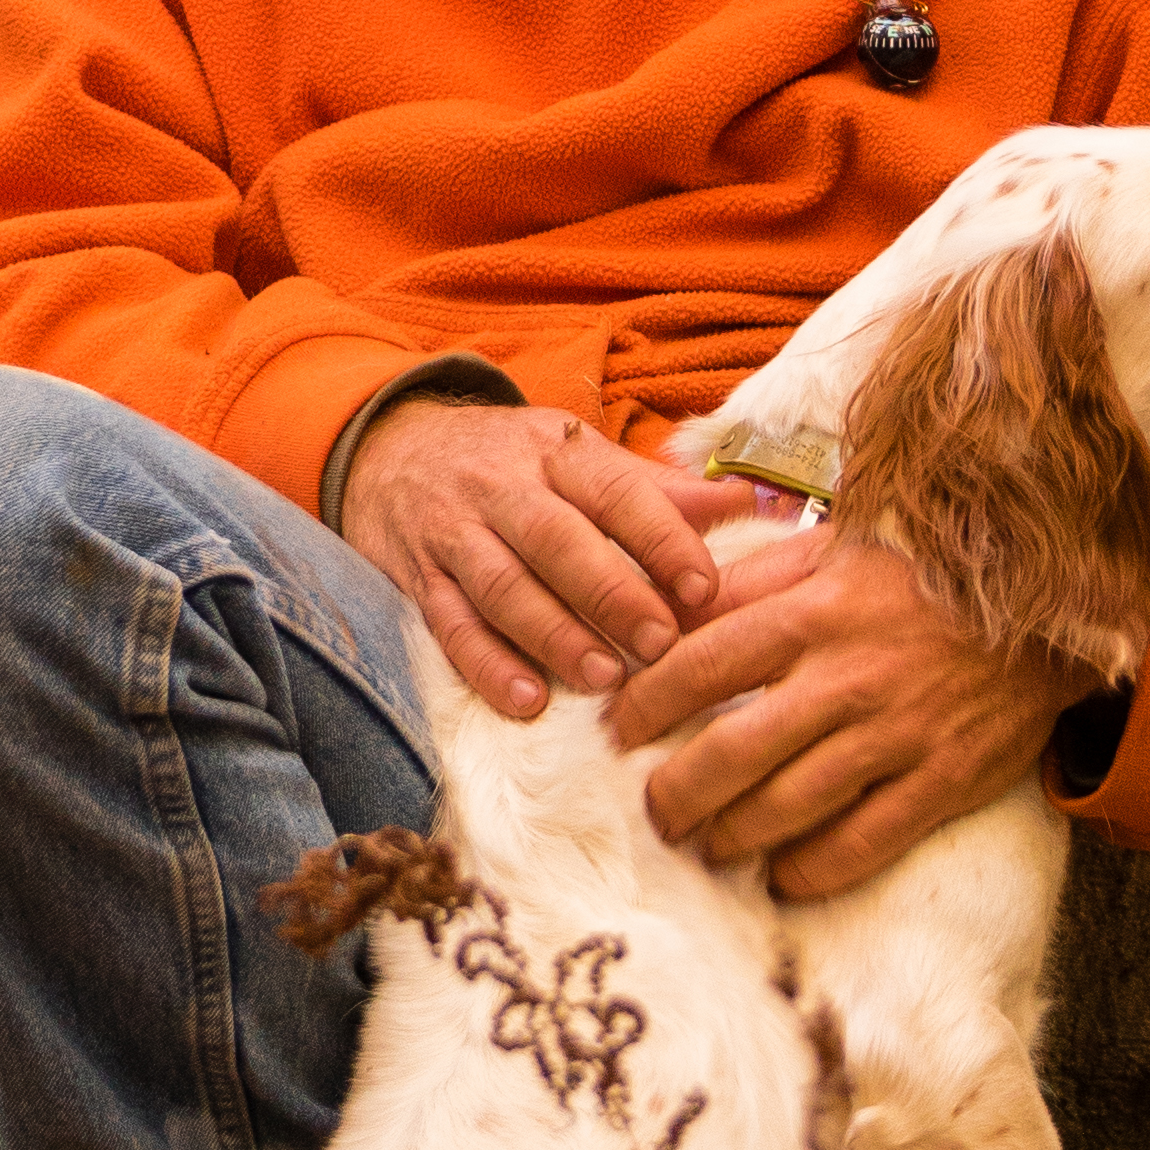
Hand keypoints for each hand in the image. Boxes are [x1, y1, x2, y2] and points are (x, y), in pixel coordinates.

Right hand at [338, 398, 724, 722]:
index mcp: (557, 451)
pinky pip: (449, 626)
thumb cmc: (513, 462)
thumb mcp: (580, 455)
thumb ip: (661, 490)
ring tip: (604, 678)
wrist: (394, 449)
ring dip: (555, 635)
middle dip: (612, 594)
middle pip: (557, 540)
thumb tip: (754, 503)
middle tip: (660, 644)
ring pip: (504, 586)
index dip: (661, 539)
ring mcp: (454, 532)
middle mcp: (502, 486)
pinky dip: (487, 666)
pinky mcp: (419, 578)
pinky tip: (527, 701)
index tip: (703, 589)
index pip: (615, 490)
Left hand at [607, 518, 1109, 900]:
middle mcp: (847, 676)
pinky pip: (863, 842)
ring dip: (733, 836)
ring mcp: (897, 733)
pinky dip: (813, 869)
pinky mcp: (942, 779)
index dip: (647, 704)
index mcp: (813, 611)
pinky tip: (783, 878)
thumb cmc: (918, 573)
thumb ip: (750, 580)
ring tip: (708, 845)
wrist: (1045, 605)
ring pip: (789, 805)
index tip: (617, 730)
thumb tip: (667, 611)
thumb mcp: (832, 549)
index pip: (702, 663)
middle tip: (654, 811)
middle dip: (677, 792)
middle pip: (734, 749)